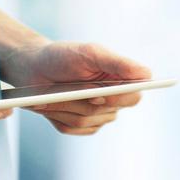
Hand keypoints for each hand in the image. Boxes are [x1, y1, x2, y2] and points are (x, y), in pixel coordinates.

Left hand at [4, 42, 150, 134]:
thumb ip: (117, 62)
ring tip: (51, 93)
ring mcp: (96, 115)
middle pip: (107, 111)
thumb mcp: (90, 52)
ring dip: (64, 105)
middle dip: (82, 100)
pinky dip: (56, 114)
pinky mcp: (79, 126)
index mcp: (120, 79)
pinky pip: (71, 128)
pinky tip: (48, 103)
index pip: (133, 96)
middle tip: (65, 89)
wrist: (34, 68)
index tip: (99, 94)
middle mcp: (112, 99)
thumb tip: (146, 74)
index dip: (119, 98)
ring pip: (86, 120)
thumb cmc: (62, 56)